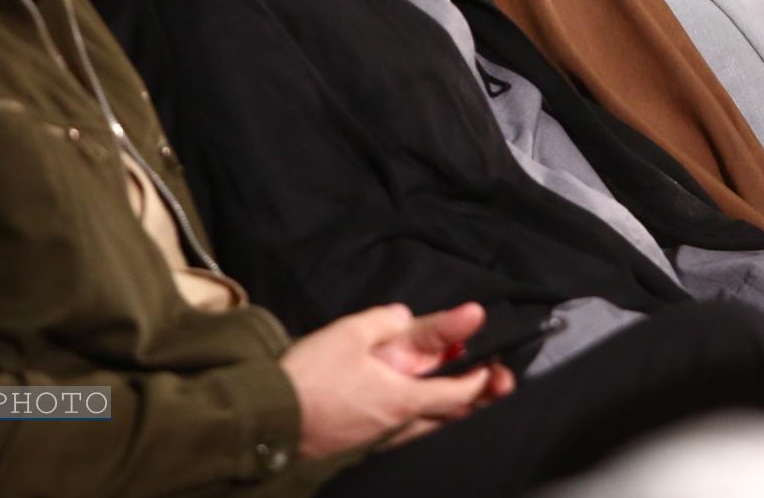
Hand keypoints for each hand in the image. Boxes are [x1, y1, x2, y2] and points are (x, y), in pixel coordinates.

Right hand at [283, 303, 515, 459]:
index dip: (480, 381)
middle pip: (448, 420)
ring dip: (447, 416)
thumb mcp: (351, 332)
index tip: (494, 368)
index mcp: (404, 398)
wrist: (269, 420)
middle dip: (474, 403)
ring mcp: (377, 441)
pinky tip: (411, 416)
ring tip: (457, 402)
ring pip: (426, 433)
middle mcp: (398, 426)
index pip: (458, 394)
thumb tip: (406, 315)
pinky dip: (419, 426)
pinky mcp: (358, 449)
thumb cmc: (312, 375)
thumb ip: (386, 321)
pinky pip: (402, 438)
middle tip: (490, 389)